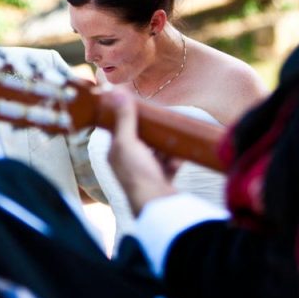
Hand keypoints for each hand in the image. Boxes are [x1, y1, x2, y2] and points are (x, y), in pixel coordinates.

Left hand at [103, 87, 178, 215]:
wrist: (156, 204)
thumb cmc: (137, 174)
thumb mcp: (127, 142)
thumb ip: (125, 119)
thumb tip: (118, 93)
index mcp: (116, 154)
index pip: (120, 130)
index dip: (129, 117)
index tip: (141, 105)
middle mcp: (129, 163)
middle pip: (141, 140)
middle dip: (153, 130)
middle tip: (163, 117)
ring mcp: (146, 172)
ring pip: (157, 151)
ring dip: (166, 143)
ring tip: (174, 132)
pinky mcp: (162, 180)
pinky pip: (170, 163)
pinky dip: (176, 157)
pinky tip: (182, 150)